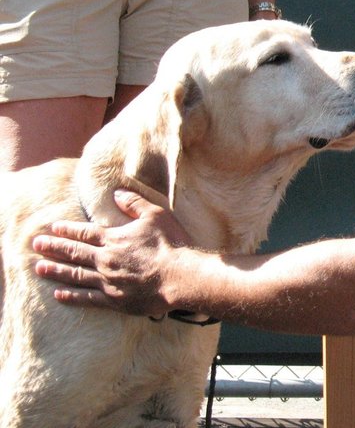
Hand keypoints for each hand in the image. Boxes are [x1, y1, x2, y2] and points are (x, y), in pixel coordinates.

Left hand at [32, 190, 189, 318]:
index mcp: (114, 239)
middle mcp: (105, 259)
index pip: (85, 233)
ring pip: (75, 275)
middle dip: (54, 248)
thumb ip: (134, 203)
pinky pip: (86, 298)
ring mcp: (107, 281)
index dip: (68, 229)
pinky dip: (71, 296)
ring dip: (56, 271)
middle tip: (36, 245)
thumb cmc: (170, 244)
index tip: (53, 228)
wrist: (179, 276)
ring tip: (39, 268)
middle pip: (74, 252)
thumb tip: (117, 193)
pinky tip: (59, 294)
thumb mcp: (156, 215)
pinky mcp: (114, 300)